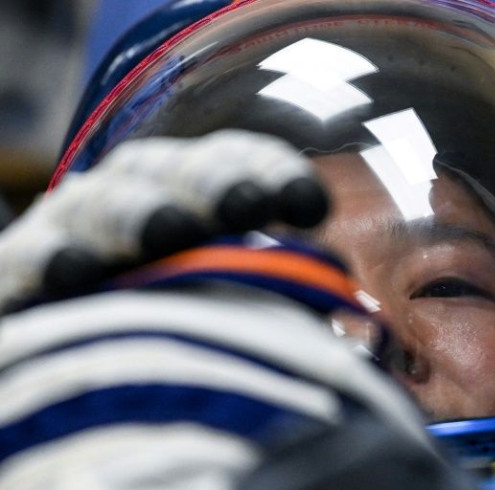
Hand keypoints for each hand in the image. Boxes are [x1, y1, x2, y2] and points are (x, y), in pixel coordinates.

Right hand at [0, 130, 328, 310]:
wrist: (89, 340)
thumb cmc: (182, 317)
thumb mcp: (234, 294)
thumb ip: (275, 284)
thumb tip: (335, 287)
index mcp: (198, 194)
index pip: (241, 164)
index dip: (272, 175)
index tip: (308, 205)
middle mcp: (141, 197)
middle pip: (179, 172)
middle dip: (214, 182)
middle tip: (244, 203)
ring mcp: (77, 229)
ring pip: (106, 206)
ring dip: (138, 214)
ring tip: (168, 231)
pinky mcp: (18, 271)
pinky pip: (26, 261)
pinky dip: (50, 260)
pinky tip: (74, 273)